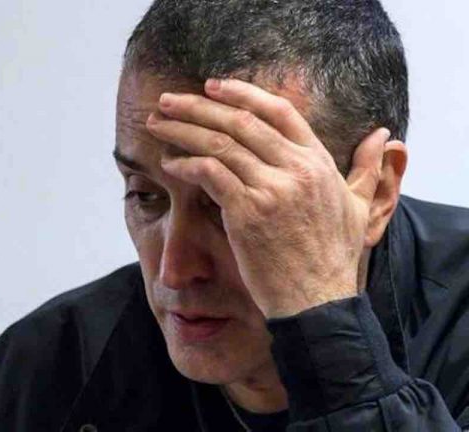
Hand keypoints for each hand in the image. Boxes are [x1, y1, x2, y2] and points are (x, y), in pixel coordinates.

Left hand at [144, 78, 391, 317]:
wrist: (316, 302)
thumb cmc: (332, 258)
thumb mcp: (358, 208)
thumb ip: (367, 170)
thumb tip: (385, 137)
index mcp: (318, 162)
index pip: (277, 110)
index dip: (242, 93)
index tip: (213, 86)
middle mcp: (296, 168)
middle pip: (241, 120)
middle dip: (199, 105)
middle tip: (168, 100)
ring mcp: (271, 189)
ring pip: (219, 143)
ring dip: (183, 129)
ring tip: (157, 123)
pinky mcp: (247, 212)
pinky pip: (209, 173)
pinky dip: (186, 164)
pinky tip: (170, 163)